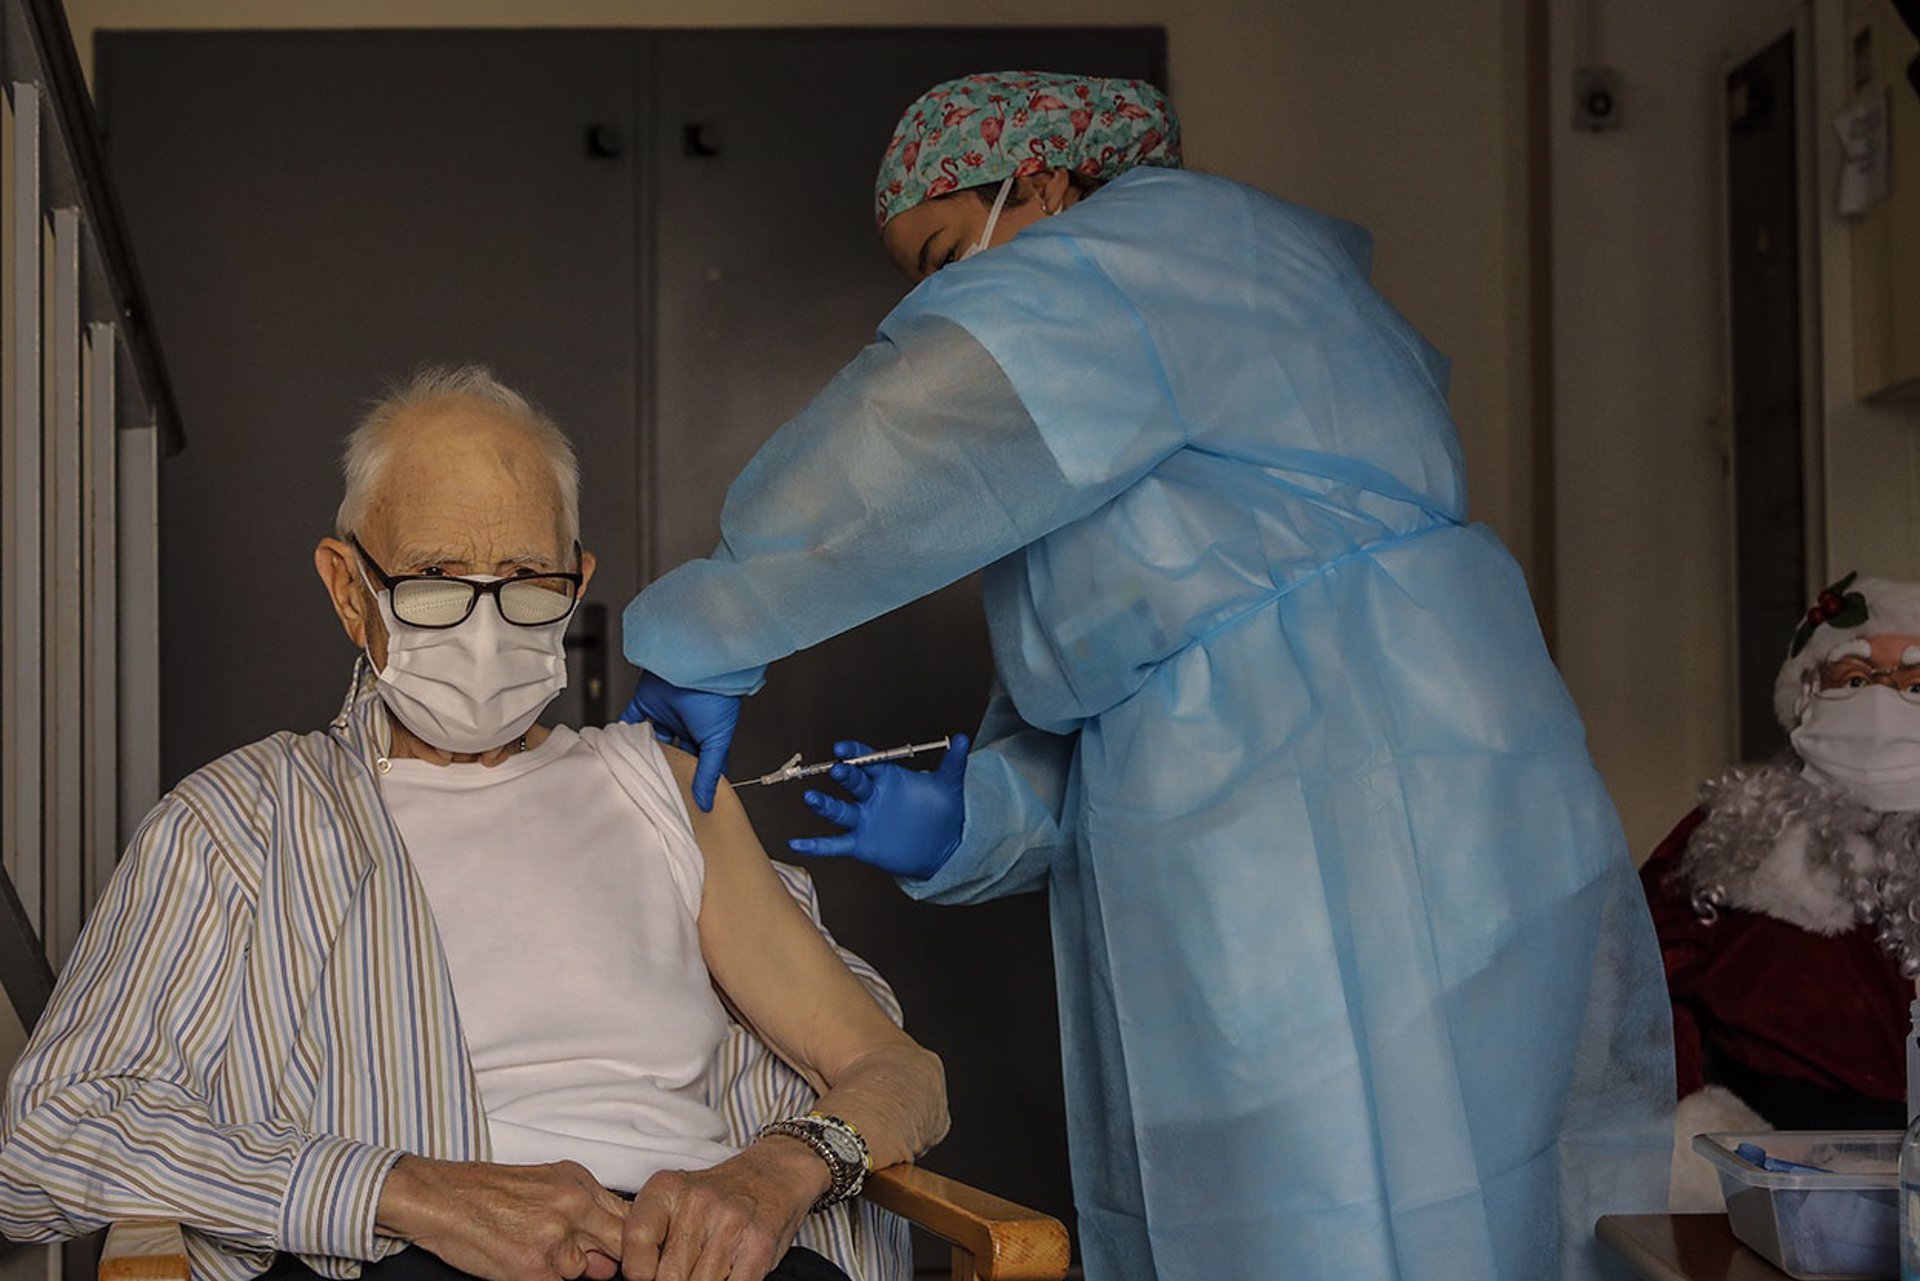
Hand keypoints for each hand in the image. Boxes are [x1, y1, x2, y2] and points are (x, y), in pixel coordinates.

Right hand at [375, 1155, 627, 1280]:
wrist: (441, 1198)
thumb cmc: (488, 1191)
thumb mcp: (546, 1182)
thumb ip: (584, 1209)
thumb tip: (608, 1250)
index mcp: (580, 1182)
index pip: (630, 1217)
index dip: (631, 1240)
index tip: (626, 1252)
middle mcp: (575, 1206)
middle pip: (622, 1246)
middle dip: (610, 1259)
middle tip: (587, 1259)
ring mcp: (556, 1239)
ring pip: (586, 1273)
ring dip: (569, 1272)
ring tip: (535, 1253)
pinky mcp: (534, 1269)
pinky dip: (545, 1280)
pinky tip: (521, 1263)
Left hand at [620, 1139, 825, 1280]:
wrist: (773, 1175)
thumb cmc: (716, 1197)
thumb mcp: (675, 1199)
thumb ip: (649, 1234)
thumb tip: (634, 1278)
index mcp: (668, 1188)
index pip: (636, 1241)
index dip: (638, 1271)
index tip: (647, 1275)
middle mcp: (699, 1201)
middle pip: (668, 1276)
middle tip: (683, 1272)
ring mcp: (731, 1223)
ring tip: (704, 1270)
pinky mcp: (758, 1245)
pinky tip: (726, 1275)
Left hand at [621, 672, 740, 810]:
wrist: (698, 667)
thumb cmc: (717, 701)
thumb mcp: (716, 743)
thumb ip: (708, 773)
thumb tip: (705, 803)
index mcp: (705, 736)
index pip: (697, 763)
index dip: (691, 780)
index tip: (682, 799)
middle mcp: (685, 725)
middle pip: (671, 753)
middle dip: (663, 768)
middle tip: (652, 788)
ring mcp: (665, 713)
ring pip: (650, 738)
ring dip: (642, 751)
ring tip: (633, 770)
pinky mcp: (647, 701)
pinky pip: (631, 717)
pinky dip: (623, 730)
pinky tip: (617, 744)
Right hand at [789, 737, 968, 878]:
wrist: (942, 844)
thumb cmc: (941, 810)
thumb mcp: (949, 786)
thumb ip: (954, 763)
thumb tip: (964, 739)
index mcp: (887, 777)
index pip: (867, 761)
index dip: (856, 753)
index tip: (844, 748)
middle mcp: (871, 796)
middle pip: (853, 783)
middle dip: (845, 775)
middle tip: (838, 768)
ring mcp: (863, 820)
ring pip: (839, 811)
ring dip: (825, 805)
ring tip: (810, 798)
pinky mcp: (861, 844)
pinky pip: (835, 844)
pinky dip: (816, 845)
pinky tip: (796, 844)